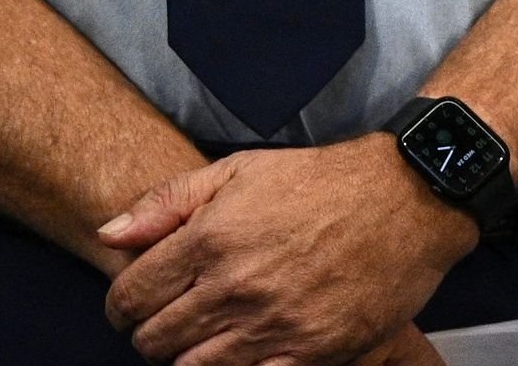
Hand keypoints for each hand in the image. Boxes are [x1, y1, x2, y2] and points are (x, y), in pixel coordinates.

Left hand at [99, 137, 474, 364]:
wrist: (408, 198)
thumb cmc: (324, 182)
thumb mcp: (239, 171)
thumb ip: (167, 202)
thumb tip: (109, 235)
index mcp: (210, 238)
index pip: (129, 297)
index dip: (123, 305)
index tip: (137, 304)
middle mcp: (235, 286)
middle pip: (154, 341)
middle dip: (153, 333)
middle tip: (174, 319)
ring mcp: (273, 325)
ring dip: (189, 356)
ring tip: (210, 334)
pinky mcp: (310, 352)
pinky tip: (246, 348)